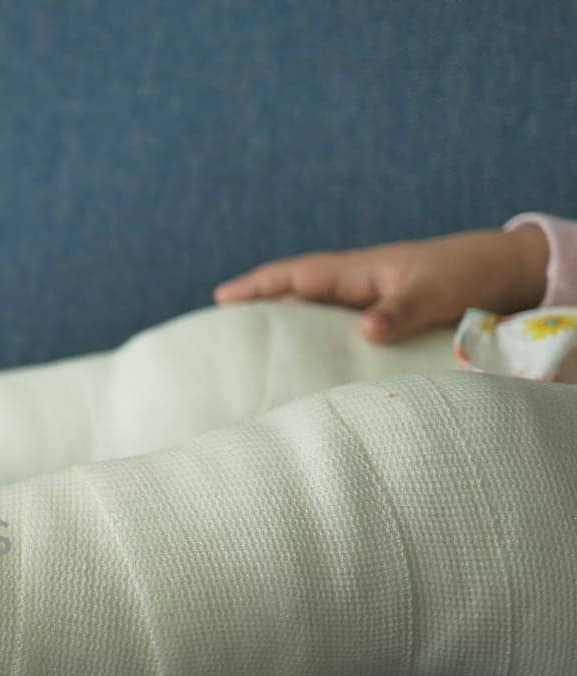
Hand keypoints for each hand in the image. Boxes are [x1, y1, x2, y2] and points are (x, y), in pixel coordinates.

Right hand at [213, 227, 549, 343]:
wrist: (501, 271)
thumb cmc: (465, 274)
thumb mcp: (435, 291)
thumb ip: (401, 309)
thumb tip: (365, 330)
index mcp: (356, 271)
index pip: (295, 275)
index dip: (257, 285)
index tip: (220, 298)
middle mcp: (351, 285)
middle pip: (290, 295)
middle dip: (252, 309)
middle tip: (215, 334)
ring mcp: (359, 302)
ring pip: (307, 313)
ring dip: (277, 328)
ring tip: (244, 356)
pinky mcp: (373, 320)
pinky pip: (328, 330)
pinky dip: (306, 342)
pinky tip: (297, 365)